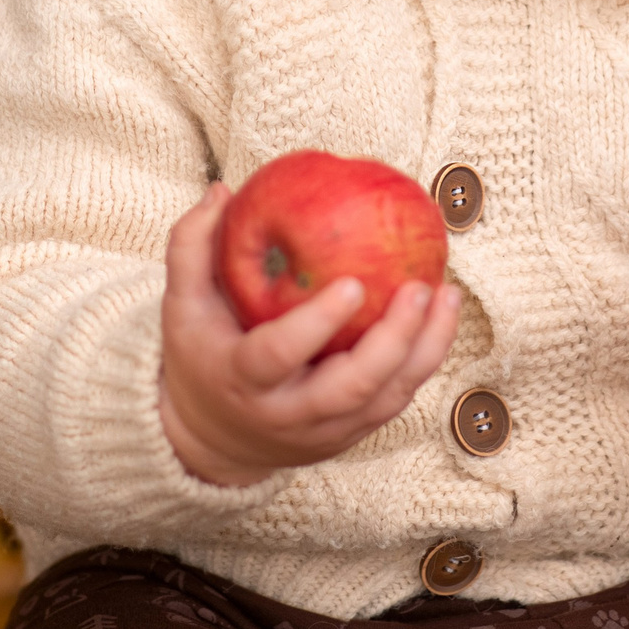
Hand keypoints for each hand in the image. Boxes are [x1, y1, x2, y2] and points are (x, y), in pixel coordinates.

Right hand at [157, 185, 462, 487]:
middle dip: (392, 342)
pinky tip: (441, 316)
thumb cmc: (202, 354)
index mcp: (242, 379)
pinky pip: (396, 401)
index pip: (279, 356)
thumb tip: (221, 191)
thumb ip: (191, 247)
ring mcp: (324, 431)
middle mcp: (286, 413)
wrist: (211, 438)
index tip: (354, 285)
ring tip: (447, 296)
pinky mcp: (351, 434)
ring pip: (384, 399)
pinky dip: (424, 361)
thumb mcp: (182, 306)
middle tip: (420, 287)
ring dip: (424, 350)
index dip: (317, 324)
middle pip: (349, 388)